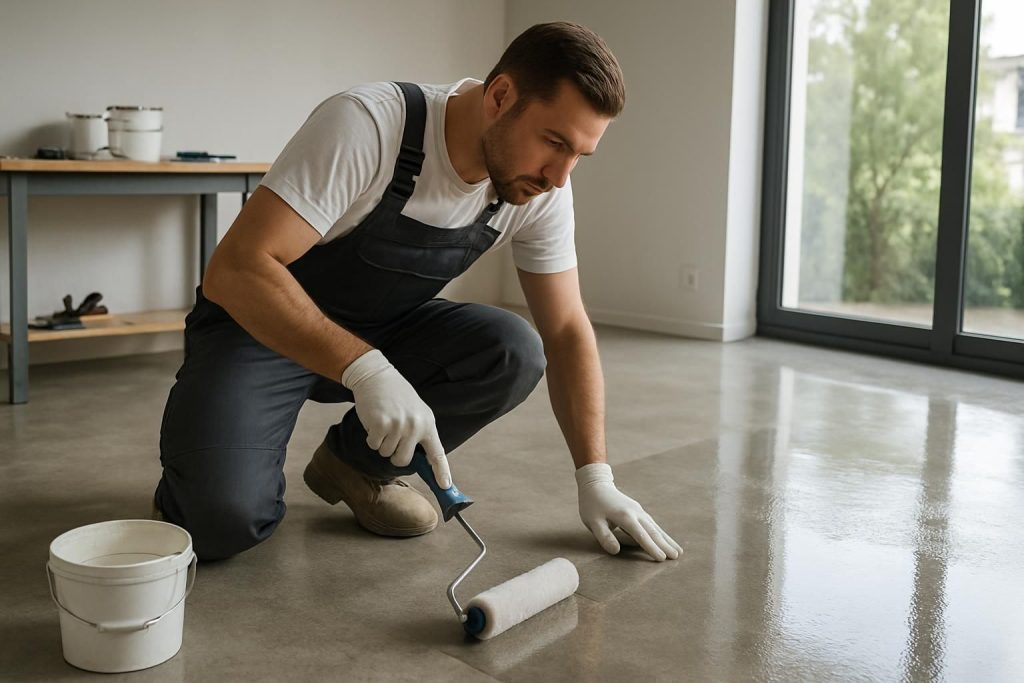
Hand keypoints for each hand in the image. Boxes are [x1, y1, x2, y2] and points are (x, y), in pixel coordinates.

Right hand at [342, 349, 451, 488]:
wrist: (377, 377)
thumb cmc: (397, 396)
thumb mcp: (417, 412)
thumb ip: (420, 433)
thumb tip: (420, 461)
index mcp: (427, 423)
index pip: (437, 453)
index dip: (442, 472)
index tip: (446, 487)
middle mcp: (415, 426)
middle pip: (403, 460)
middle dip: (395, 456)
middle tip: (392, 440)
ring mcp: (398, 426)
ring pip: (386, 453)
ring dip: (382, 442)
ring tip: (385, 422)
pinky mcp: (380, 425)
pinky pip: (374, 445)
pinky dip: (371, 437)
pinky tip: (375, 420)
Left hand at [575, 462, 681, 561]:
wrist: (596, 484)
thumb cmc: (592, 505)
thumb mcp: (593, 521)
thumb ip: (604, 536)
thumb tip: (616, 551)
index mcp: (625, 516)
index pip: (640, 535)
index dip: (651, 547)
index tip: (662, 558)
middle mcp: (636, 513)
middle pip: (653, 531)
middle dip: (665, 544)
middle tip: (677, 557)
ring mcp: (638, 511)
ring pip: (655, 527)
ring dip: (667, 539)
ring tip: (679, 551)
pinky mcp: (638, 511)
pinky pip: (652, 524)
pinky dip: (661, 533)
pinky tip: (666, 539)